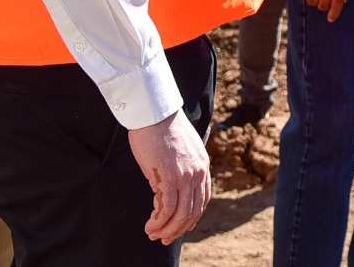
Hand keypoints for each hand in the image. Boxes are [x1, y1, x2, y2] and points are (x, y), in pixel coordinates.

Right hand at [129, 109, 210, 243]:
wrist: (155, 114)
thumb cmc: (162, 128)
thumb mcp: (182, 148)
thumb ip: (183, 165)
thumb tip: (174, 183)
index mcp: (202, 165)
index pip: (203, 199)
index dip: (193, 217)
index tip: (182, 227)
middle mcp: (198, 172)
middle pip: (193, 211)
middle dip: (178, 229)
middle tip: (164, 238)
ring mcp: (185, 176)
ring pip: (180, 214)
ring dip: (167, 229)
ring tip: (153, 235)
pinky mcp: (169, 177)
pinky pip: (167, 209)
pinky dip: (158, 222)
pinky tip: (150, 226)